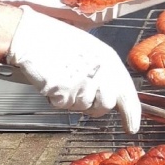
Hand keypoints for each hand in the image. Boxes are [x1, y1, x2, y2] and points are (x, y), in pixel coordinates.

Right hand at [6, 7, 140, 131]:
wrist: (32, 37)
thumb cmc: (58, 41)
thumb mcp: (92, 51)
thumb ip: (106, 72)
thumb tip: (114, 94)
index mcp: (109, 60)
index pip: (127, 94)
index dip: (131, 114)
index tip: (132, 127)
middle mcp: (100, 73)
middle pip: (106, 105)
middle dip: (95, 105)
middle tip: (80, 90)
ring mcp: (82, 84)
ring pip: (84, 107)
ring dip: (74, 99)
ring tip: (64, 78)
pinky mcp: (64, 93)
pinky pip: (65, 104)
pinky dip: (58, 97)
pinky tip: (55, 80)